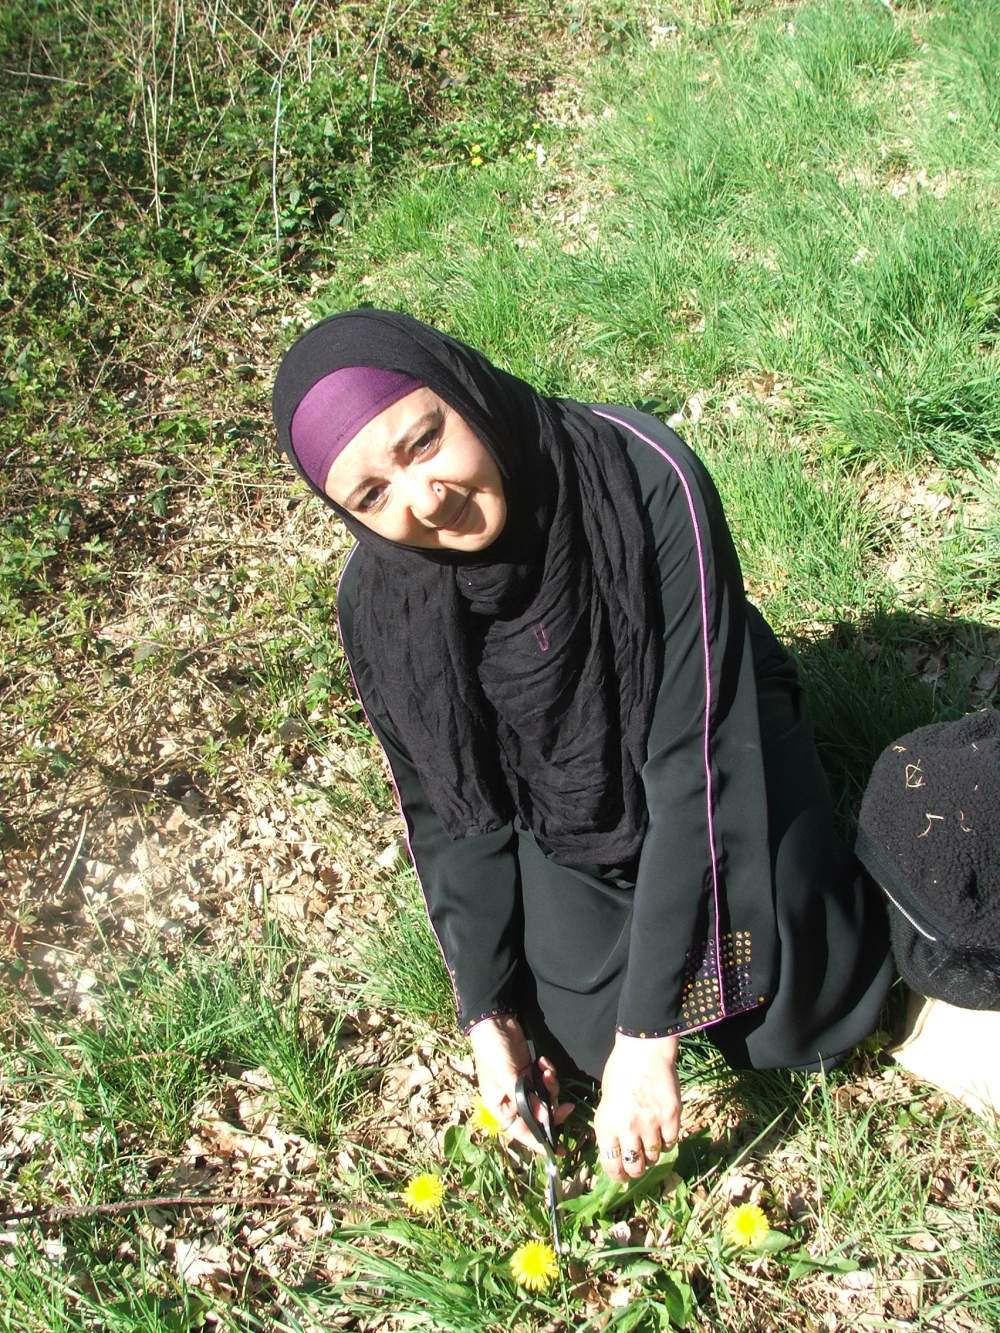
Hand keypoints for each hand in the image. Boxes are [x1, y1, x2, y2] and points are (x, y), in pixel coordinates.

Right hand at [468, 1014, 573, 1155]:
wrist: (495, 1021)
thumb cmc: (494, 1052)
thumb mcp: (506, 1077)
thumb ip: (525, 1100)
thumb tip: (545, 1118)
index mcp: (500, 1107)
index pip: (522, 1132)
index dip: (540, 1141)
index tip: (559, 1150)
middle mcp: (512, 1100)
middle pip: (538, 1115)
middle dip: (552, 1109)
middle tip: (567, 1107)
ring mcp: (522, 1085)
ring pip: (545, 1097)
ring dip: (550, 1087)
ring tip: (546, 1071)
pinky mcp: (530, 1072)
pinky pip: (545, 1081)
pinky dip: (548, 1073)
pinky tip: (543, 1061)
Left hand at [594, 1033, 680, 1181]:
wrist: (644, 1050)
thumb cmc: (620, 1072)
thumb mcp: (606, 1102)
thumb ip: (611, 1128)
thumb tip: (617, 1153)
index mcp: (606, 1125)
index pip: (611, 1165)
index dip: (617, 1175)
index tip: (621, 1176)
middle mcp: (627, 1129)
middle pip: (635, 1168)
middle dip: (636, 1169)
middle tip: (638, 1163)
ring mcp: (651, 1124)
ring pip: (654, 1157)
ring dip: (652, 1153)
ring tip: (650, 1140)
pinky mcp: (671, 1118)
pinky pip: (671, 1142)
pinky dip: (667, 1139)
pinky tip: (663, 1128)